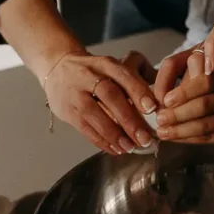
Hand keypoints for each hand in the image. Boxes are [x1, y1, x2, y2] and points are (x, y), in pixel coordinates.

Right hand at [43, 51, 157, 154]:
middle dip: (129, 119)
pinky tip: (115, 149)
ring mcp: (75, 94)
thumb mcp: (110, 68)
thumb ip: (131, 84)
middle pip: (110, 96)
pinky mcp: (67, 111)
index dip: (138, 91)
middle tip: (145, 137)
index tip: (152, 108)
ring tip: (130, 147)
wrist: (56, 68)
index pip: (123, 76)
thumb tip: (157, 106)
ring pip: (95, 114)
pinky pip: (84, 128)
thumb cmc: (93, 73)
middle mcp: (89, 76)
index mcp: (105, 64)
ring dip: (114, 134)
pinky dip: (101, 141)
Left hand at [155, 65, 213, 143]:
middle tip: (158, 119)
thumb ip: (209, 77)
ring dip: (180, 130)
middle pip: (203, 106)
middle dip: (177, 115)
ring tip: (163, 132)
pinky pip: (213, 138)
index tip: (164, 100)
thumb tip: (173, 91)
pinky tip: (179, 139)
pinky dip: (193, 139)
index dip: (182, 92)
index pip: (204, 82)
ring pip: (206, 125)